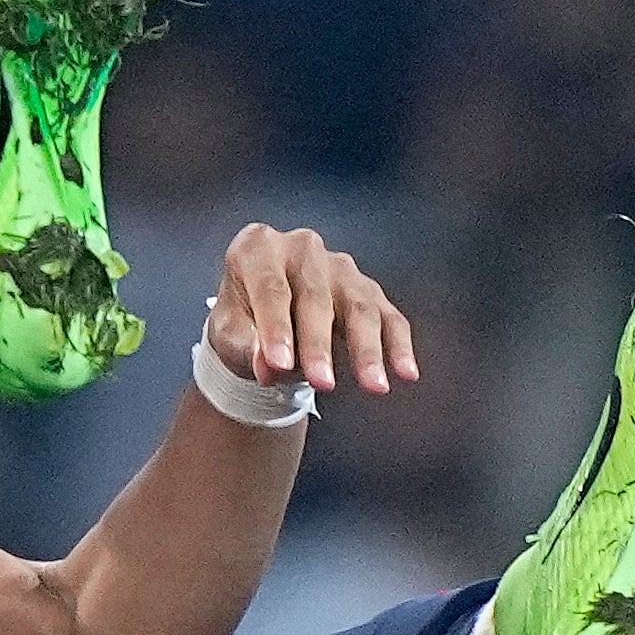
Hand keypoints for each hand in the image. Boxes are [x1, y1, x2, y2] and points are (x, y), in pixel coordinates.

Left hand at [206, 224, 417, 395]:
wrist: (260, 318)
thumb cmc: (241, 322)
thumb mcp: (229, 335)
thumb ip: (246, 348)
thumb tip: (270, 368)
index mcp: (258, 249)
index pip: (271, 290)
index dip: (275, 329)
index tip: (279, 366)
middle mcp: (301, 248)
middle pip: (316, 298)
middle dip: (319, 345)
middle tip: (322, 384)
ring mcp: (338, 266)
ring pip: (359, 306)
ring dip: (367, 350)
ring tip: (374, 386)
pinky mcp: (366, 288)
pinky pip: (387, 316)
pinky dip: (398, 345)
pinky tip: (406, 372)